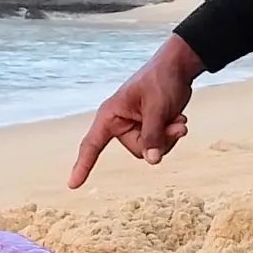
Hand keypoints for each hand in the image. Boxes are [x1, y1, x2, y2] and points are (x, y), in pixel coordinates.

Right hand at [68, 35, 203, 187]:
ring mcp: (136, 127)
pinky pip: (160, 145)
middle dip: (159, 140)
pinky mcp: (150, 128)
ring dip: (169, 137)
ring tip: (179, 121)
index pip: (93, 143)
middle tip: (175, 126)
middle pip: (138, 150)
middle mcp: (121, 123)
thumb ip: (152, 134)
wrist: (178, 68)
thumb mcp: (157, 107)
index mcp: (111, 114)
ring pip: (152, 150)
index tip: (72, 185)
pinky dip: (172, 134)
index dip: (83, 165)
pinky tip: (179, 120)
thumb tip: (152, 161)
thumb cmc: (161, 79)